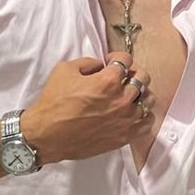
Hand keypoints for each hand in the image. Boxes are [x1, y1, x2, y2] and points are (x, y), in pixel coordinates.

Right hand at [21, 51, 154, 164]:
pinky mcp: (124, 137)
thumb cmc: (53, 103)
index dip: (117, 57)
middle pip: (142, 77)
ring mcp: (125, 119)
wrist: (45, 136)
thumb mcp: (66, 69)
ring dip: (140, 93)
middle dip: (132, 72)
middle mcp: (121, 99)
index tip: (110, 62)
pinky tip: (133, 113)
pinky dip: (143, 116)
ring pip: (149, 99)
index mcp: (108, 81)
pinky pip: (147, 123)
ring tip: (129, 94)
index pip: (126, 59)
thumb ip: (89, 62)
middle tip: (121, 76)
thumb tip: (101, 65)